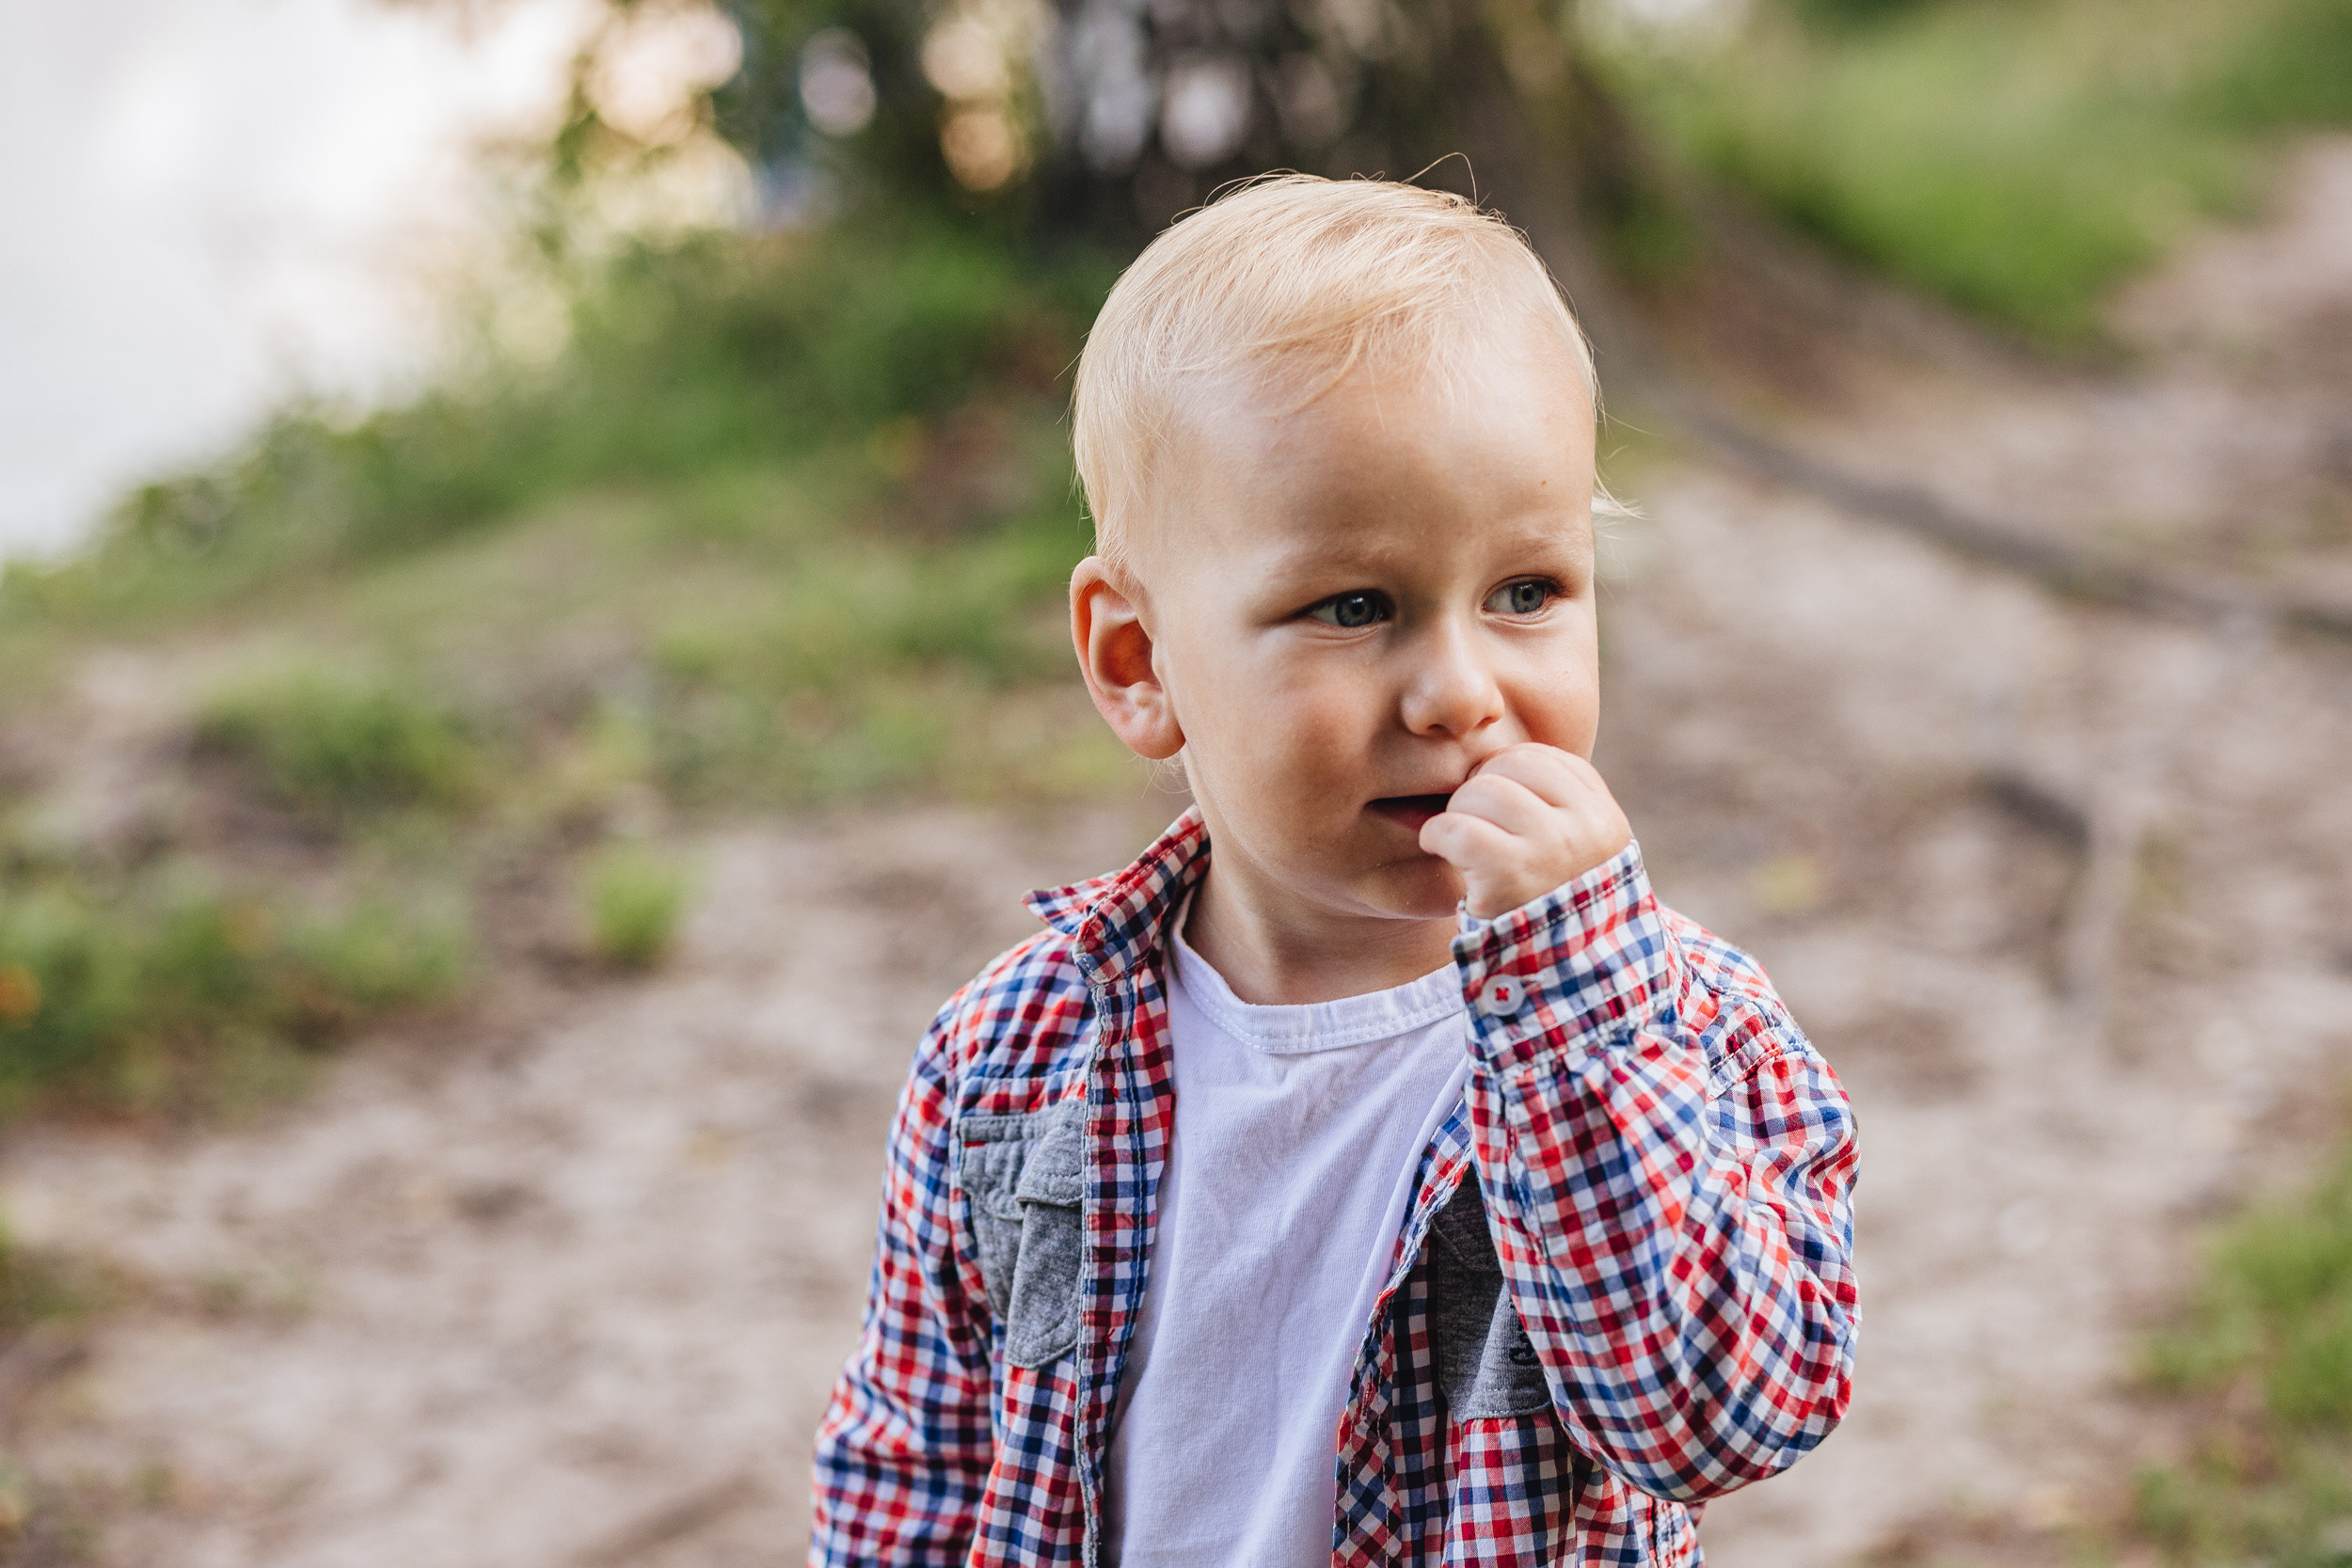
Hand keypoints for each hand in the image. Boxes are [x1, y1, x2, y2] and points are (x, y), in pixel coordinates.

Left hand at [1419, 744, 1631, 918]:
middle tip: (1474, 825)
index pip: (1543, 757)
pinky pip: (1457, 826)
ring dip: (1458, 813)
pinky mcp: (1512, 874)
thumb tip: (1484, 739)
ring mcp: (1552, 849)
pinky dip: (1437, 835)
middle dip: (1480, 789)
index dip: (1507, 774)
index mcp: (1603, 816)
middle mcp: (1586, 828)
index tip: (1496, 807)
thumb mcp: (1574, 853)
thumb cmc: (1550, 909)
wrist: (1559, 981)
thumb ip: (1553, 804)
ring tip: (1462, 845)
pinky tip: (1441, 851)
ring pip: (1482, 790)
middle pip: (1511, 765)